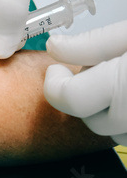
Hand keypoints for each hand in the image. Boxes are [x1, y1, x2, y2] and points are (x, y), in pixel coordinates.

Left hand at [44, 20, 126, 144]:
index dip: (56, 83)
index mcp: (126, 87)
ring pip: (112, 133)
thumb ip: (93, 44)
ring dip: (107, 112)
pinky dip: (125, 120)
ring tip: (122, 82)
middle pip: (90, 120)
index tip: (56, 71)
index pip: (71, 99)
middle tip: (98, 72)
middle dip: (84, 96)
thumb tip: (56, 47)